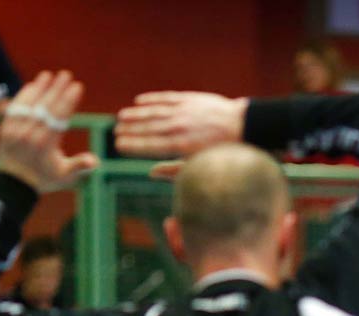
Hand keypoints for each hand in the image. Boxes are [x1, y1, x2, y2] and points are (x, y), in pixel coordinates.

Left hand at [0, 71, 99, 193]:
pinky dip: (24, 96)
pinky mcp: (6, 128)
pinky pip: (16, 108)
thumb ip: (79, 166)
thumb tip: (95, 161)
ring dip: (40, 88)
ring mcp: (16, 130)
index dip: (69, 100)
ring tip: (49, 75)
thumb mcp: (65, 176)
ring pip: (29, 104)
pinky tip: (33, 85)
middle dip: (57, 89)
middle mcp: (30, 134)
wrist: (15, 185)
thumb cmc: (44, 178)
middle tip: (67, 75)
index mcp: (46, 144)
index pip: (59, 116)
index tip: (77, 87)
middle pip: (45, 106)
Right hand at [115, 89, 246, 160]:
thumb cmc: (222, 152)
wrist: (244, 126)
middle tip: (115, 131)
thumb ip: (175, 170)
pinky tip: (139, 101)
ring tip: (121, 117)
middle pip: (149, 128)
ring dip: (136, 114)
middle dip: (130, 130)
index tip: (119, 145)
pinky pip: (166, 98)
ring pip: (154, 112)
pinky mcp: (189, 99)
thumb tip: (151, 173)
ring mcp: (184, 111)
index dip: (133, 145)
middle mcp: (180, 127)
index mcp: (182, 146)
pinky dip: (151, 99)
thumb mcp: (201, 165)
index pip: (151, 145)